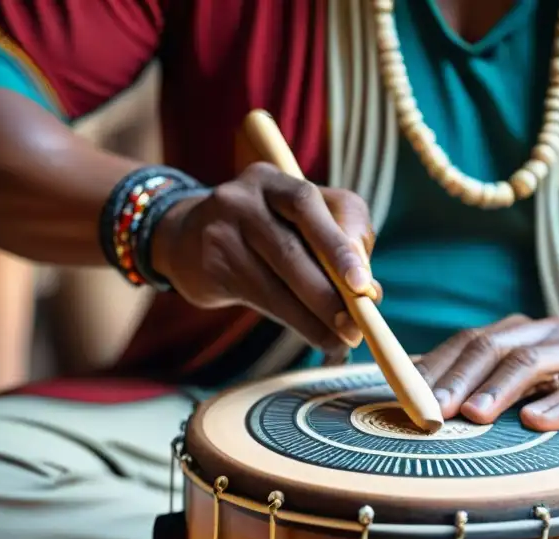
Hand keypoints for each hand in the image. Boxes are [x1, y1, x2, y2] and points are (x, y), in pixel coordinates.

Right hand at [151, 162, 381, 357]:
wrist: (188, 239)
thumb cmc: (268, 231)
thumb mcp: (303, 221)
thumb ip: (343, 242)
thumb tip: (370, 290)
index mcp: (273, 180)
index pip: (308, 202)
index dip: (339, 243)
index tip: (363, 284)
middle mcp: (242, 199)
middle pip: (292, 247)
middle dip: (330, 292)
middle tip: (358, 324)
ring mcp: (220, 232)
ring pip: (277, 281)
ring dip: (316, 317)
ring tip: (343, 338)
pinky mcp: (211, 267)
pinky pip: (261, 299)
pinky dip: (297, 323)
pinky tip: (318, 337)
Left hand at [415, 315, 558, 447]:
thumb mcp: (543, 375)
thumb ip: (497, 378)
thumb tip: (430, 393)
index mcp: (530, 333)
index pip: (473, 341)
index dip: (438, 366)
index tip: (405, 394)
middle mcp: (555, 336)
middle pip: (496, 348)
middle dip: (458, 379)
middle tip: (430, 411)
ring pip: (535, 365)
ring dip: (499, 390)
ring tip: (471, 416)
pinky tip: (536, 422)